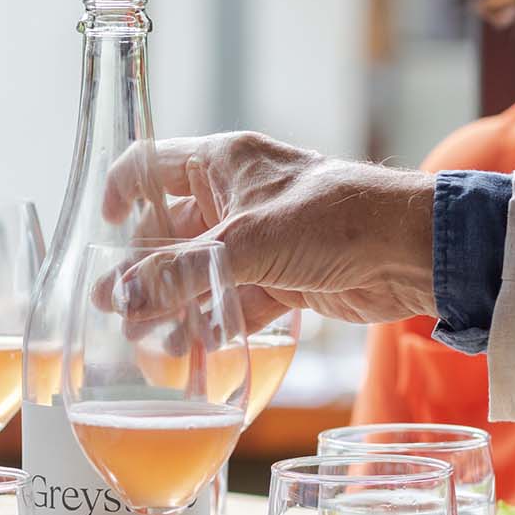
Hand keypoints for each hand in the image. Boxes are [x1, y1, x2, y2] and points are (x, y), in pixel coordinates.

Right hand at [101, 132, 437, 327]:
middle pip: (169, 231)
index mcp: (222, 164)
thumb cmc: (334, 219)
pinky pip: (230, 303)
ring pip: (198, 274)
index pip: (151, 165)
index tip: (101, 231)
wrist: (413, 253)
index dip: (120, 193)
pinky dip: (209, 325)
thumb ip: (180, 274)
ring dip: (171, 305)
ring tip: (145, 341)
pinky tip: (188, 351)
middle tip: (114, 308)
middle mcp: (235, 198)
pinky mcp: (282, 280)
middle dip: (140, 271)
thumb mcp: (247, 243)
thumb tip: (121, 298)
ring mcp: (259, 241)